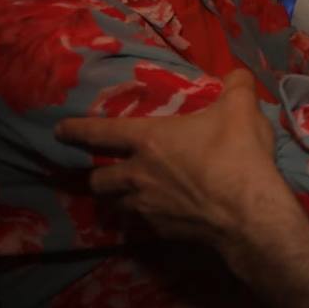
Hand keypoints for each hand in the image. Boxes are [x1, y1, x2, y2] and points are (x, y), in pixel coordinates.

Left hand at [56, 70, 290, 264]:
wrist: (248, 213)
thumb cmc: (236, 155)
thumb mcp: (242, 109)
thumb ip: (236, 86)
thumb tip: (237, 74)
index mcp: (149, 140)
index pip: (100, 132)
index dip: (77, 130)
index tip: (60, 131)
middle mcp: (138, 175)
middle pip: (99, 179)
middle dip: (97, 175)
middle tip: (105, 172)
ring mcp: (148, 208)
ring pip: (115, 205)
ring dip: (117, 199)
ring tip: (128, 196)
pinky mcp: (162, 233)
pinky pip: (142, 226)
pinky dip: (145, 220)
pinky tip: (160, 218)